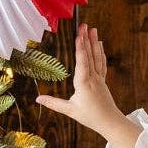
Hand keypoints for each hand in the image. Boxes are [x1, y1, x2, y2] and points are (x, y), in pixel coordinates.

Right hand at [37, 25, 137, 147]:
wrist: (110, 122)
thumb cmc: (90, 117)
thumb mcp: (70, 110)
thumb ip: (54, 103)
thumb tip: (38, 98)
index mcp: (84, 83)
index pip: (82, 61)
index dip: (80, 47)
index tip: (79, 35)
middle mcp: (93, 77)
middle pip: (89, 55)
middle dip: (86, 39)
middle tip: (84, 25)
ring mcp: (99, 78)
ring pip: (97, 57)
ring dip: (95, 42)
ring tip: (93, 29)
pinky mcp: (102, 80)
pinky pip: (101, 63)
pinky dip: (100, 52)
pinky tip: (100, 44)